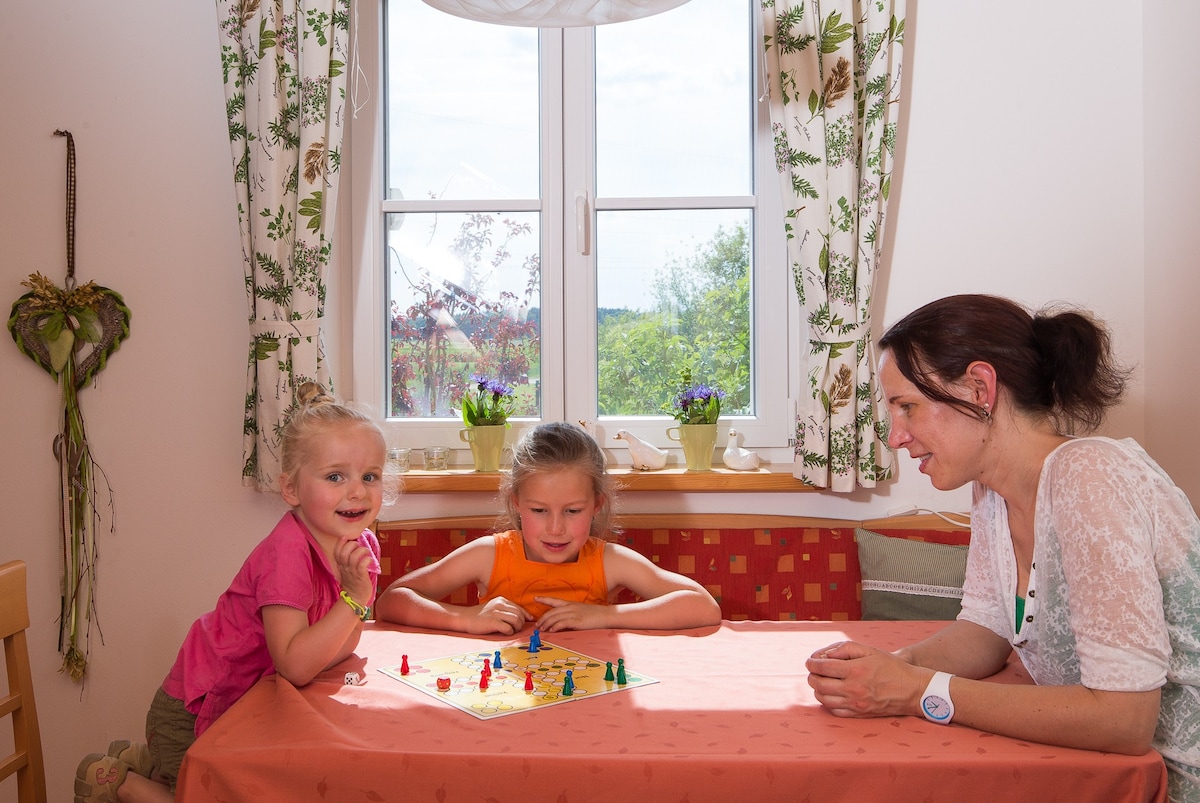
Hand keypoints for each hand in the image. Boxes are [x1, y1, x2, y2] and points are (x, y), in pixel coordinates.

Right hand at [334, 536, 375, 606]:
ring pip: (353, 557)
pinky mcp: (360, 577)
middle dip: (351, 545)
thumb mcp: (347, 571)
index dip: (340, 543)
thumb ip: (348, 561)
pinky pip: (362, 565)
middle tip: (358, 546)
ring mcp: (353, 573)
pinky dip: (367, 559)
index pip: (337, 553)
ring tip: (366, 552)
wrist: (355, 599)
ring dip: (361, 551)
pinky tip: (370, 560)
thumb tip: (355, 548)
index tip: (345, 537)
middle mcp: (345, 568)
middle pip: (344, 553)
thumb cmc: (354, 583)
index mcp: (341, 566)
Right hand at [467, 597, 531, 635]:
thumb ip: (506, 610)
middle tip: (516, 629)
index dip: (526, 615)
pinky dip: (509, 632)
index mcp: (502, 600)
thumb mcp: (494, 607)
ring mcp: (496, 613)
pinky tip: (505, 632)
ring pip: (516, 620)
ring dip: (516, 628)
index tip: (529, 621)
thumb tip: (522, 617)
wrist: (465, 618)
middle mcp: (500, 605)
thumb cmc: (481, 615)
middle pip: (519, 614)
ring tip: (511, 631)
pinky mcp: (492, 622)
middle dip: (521, 623)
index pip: (519, 608)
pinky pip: (508, 628)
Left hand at [534, 596, 608, 631]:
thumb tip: (561, 621)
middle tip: (537, 625)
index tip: (535, 598)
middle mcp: (570, 607)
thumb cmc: (595, 614)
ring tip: (542, 629)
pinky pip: (563, 623)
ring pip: (555, 617)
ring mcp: (573, 613)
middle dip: (543, 618)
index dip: (544, 599)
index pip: (554, 600)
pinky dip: (555, 626)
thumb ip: (571, 613)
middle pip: (552, 611)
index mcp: (570, 604)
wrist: (606, 615)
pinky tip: (552, 630)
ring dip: (547, 624)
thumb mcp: (581, 611)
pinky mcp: (577, 621)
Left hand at [805, 640, 925, 717]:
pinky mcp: (859, 714)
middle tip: (813, 671)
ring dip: (817, 689)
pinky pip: (835, 711)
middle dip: (812, 676)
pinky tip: (831, 695)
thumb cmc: (891, 667)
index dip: (812, 663)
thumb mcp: (870, 650)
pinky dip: (828, 703)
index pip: (823, 667)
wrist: (912, 690)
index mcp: (855, 670)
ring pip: (824, 699)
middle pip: (819, 684)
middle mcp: (853, 689)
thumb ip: (846, 648)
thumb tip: (826, 654)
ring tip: (820, 682)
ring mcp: (856, 704)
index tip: (810, 661)